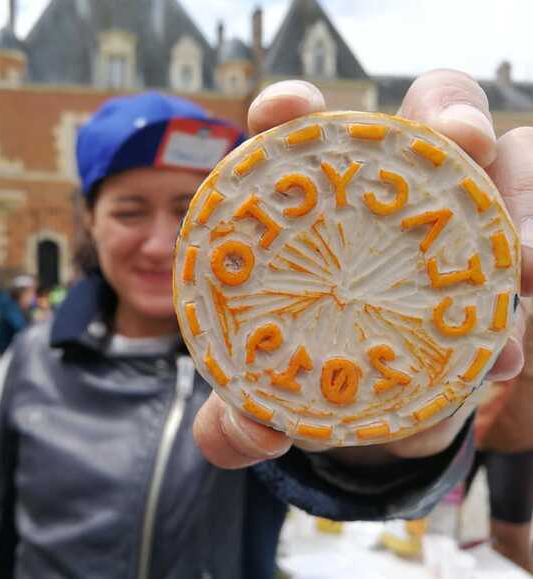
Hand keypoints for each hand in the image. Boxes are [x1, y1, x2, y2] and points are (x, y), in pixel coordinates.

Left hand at [193, 70, 530, 468]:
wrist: (384, 411)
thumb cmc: (315, 375)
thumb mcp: (268, 399)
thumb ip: (238, 424)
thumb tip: (250, 433)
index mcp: (319, 204)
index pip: (303, 127)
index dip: (294, 106)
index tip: (286, 108)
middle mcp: (398, 192)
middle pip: (432, 112)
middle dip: (451, 111)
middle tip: (461, 139)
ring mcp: (462, 216)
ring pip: (513, 162)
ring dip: (525, 201)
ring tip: (526, 263)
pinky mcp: (508, 254)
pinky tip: (515, 345)